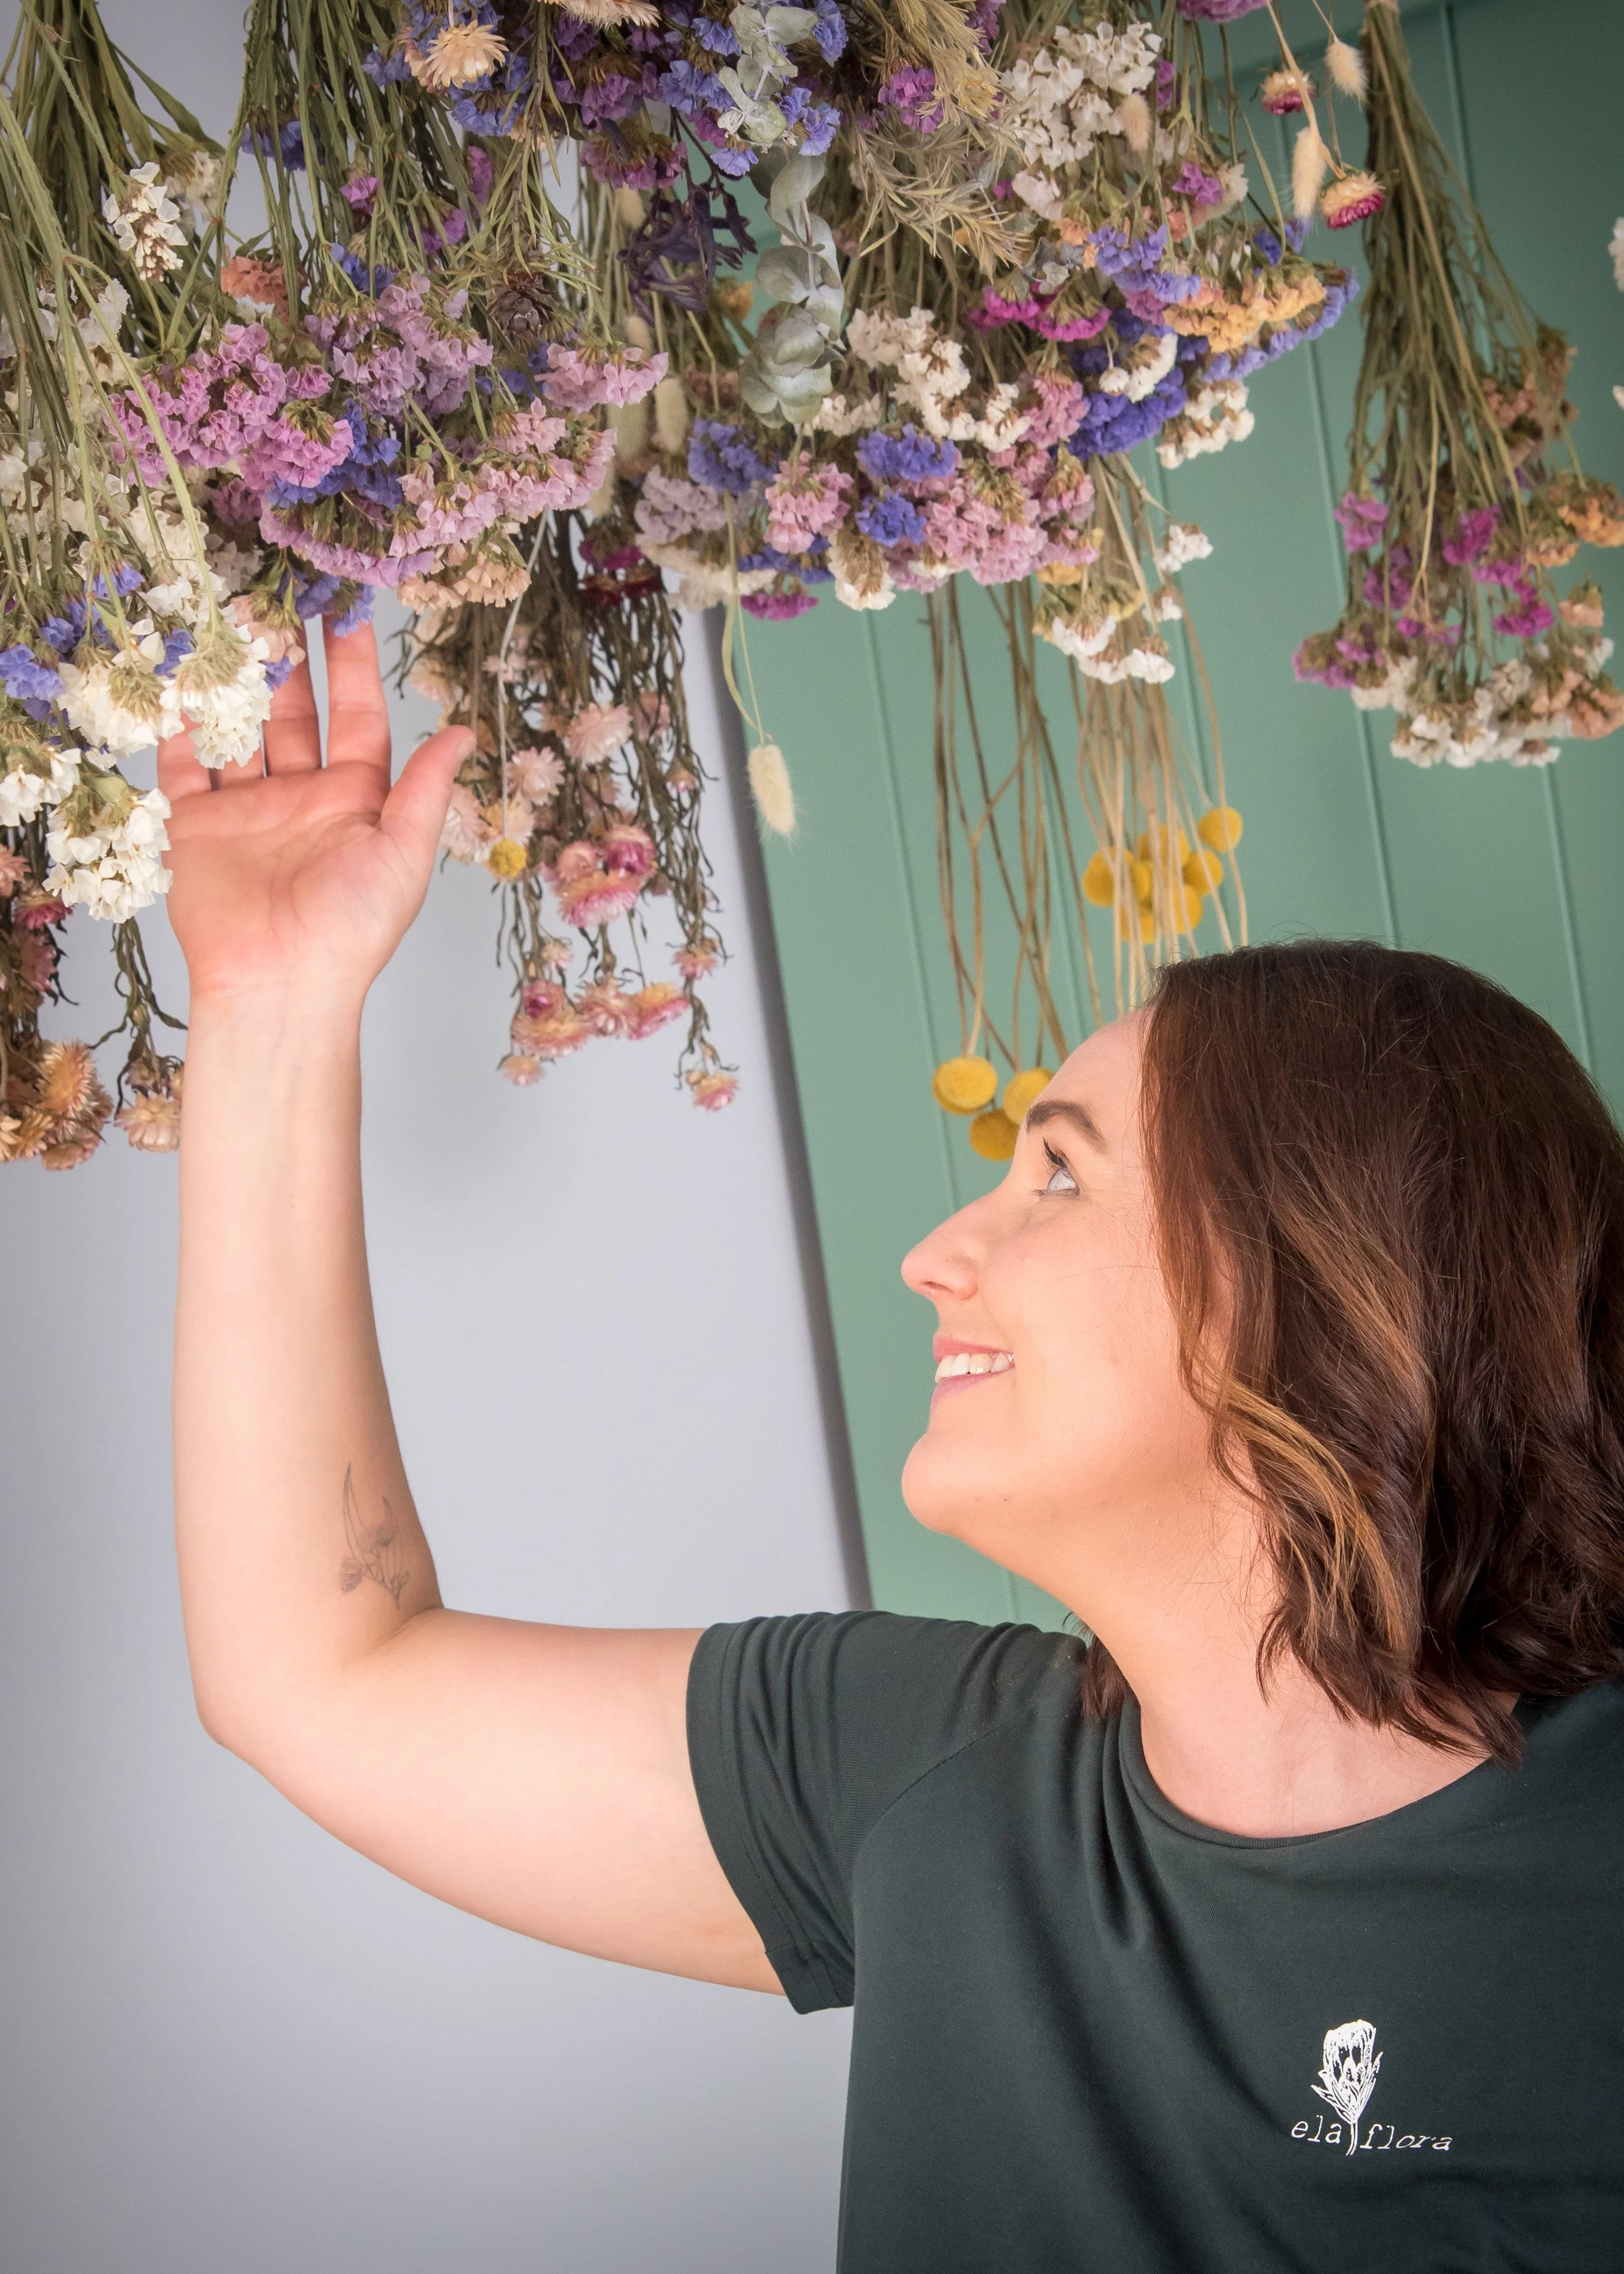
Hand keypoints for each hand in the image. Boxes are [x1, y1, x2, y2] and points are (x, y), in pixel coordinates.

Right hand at [158, 618, 472, 1010]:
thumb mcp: (403, 855)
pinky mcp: (195, 825)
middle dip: (286, 656)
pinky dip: (174, 721)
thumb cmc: (350, 930)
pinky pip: (183, 762)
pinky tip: (170, 671)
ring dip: (231, 676)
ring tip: (222, 615)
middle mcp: (301, 797)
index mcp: (356, 800)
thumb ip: (425, 790)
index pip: (356, 715)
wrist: (278, 984)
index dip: (351, 663)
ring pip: (237, 726)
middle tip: (274, 596)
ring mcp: (247, 808)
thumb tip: (464, 734)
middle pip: (293, 711)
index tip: (345, 608)